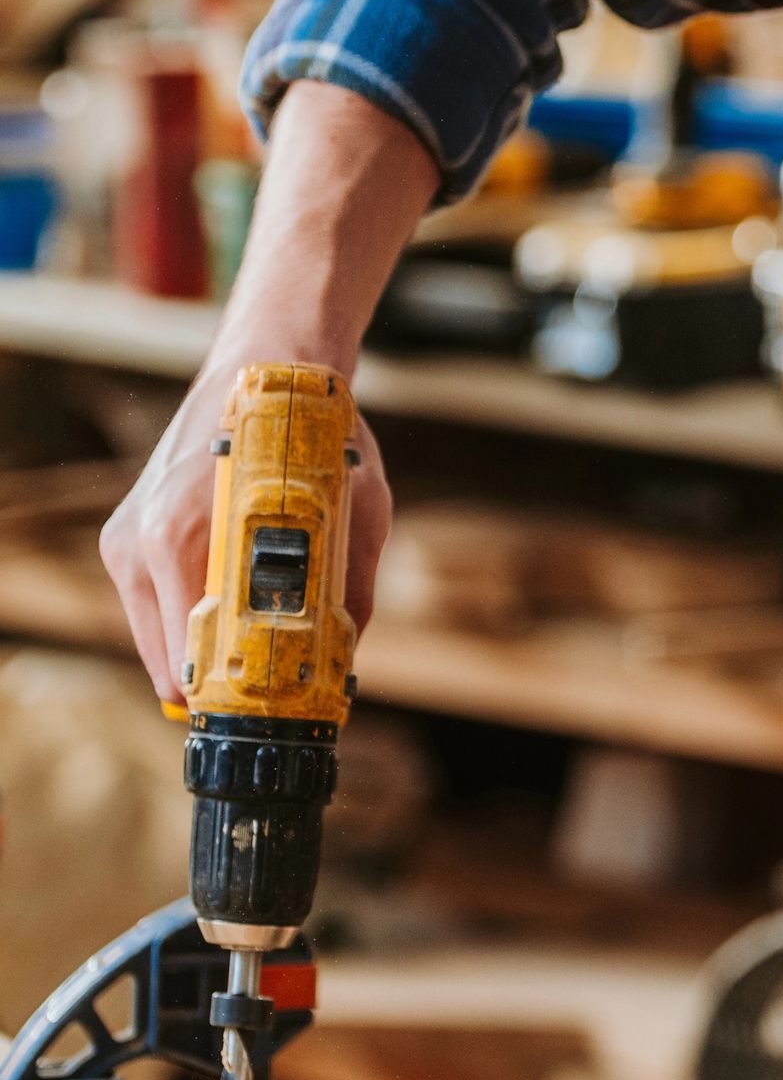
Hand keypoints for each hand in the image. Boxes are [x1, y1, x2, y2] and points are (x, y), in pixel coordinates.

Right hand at [99, 367, 387, 702]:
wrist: (271, 367)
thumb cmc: (316, 439)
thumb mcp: (357, 521)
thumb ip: (348, 595)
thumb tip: (344, 662)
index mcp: (183, 544)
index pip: (188, 661)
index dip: (234, 697)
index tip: (274, 711)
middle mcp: (142, 543)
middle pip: (170, 662)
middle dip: (221, 684)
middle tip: (274, 699)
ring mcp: (128, 538)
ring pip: (160, 638)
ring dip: (205, 655)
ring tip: (259, 663)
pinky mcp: (129, 534)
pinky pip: (157, 607)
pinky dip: (193, 623)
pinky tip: (236, 623)